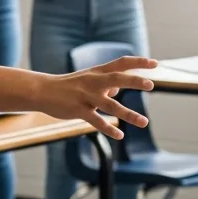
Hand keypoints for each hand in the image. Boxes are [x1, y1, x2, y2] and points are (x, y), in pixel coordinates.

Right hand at [41, 56, 157, 138]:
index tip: (154, 64)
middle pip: (117, 79)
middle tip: (151, 85)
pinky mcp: (79, 111)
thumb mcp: (87, 80)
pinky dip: (109, 129)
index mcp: (98, 72)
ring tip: (144, 122)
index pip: (121, 63)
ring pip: (111, 105)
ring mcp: (86, 97)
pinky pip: (97, 121)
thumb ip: (105, 84)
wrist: (42, 91)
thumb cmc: (68, 86)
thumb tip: (118, 90)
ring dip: (129, 114)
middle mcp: (94, 82)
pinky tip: (120, 135)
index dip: (138, 62)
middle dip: (134, 82)